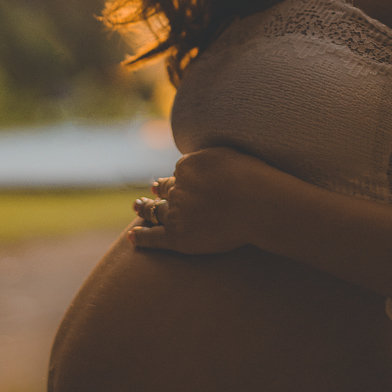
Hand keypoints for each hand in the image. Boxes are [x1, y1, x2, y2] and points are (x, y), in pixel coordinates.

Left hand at [128, 146, 271, 254]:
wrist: (259, 205)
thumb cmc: (252, 177)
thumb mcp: (227, 153)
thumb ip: (206, 157)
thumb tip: (194, 160)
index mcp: (187, 166)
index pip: (179, 173)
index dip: (180, 178)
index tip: (176, 181)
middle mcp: (177, 188)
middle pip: (165, 191)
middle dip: (158, 192)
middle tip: (148, 194)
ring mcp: (176, 213)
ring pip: (154, 211)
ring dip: (144, 209)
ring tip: (137, 208)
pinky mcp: (178, 237)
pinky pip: (153, 237)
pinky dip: (141, 237)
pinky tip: (133, 237)